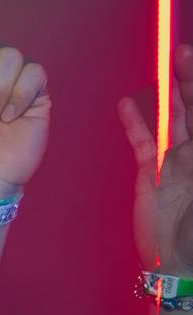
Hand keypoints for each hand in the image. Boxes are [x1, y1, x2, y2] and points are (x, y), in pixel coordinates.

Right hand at [120, 44, 192, 274]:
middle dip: (189, 79)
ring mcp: (175, 160)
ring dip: (169, 93)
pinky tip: (128, 105)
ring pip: (173, 117)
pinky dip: (136, 123)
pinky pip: (143, 141)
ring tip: (164, 67)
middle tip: (180, 52)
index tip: (190, 57)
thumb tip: (184, 135)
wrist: (181, 262)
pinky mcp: (151, 173)